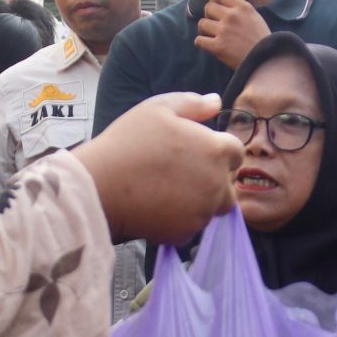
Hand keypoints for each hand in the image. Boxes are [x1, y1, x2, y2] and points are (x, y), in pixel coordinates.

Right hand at [73, 92, 241, 244]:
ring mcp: (202, 213)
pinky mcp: (185, 234)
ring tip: (165, 190)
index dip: (218, 150)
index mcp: (216, 151)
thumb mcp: (159, 109)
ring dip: (197, 201)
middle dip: (212, 180)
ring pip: (210, 208)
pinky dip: (179, 220)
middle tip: (179, 173)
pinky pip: (190, 227)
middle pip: (228, 185)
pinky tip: (157, 206)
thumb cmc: (129, 142)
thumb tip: (216, 102)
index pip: (236, 152)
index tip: (195, 151)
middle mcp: (217, 185)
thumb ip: (193, 104)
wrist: (100, 187)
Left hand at [194, 0, 270, 69]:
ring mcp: (224, 31)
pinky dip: (201, 43)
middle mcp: (232, 16)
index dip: (214, 1)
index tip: (215, 10)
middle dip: (209, 16)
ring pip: (201, 23)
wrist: (266, 61)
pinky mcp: (218, 47)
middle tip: (214, 25)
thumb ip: (240, 10)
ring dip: (204, 30)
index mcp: (243, 7)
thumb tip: (224, 7)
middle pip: (208, 7)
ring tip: (211, 36)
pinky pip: (199, 40)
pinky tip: (208, 46)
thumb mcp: (255, 18)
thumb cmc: (262, 41)